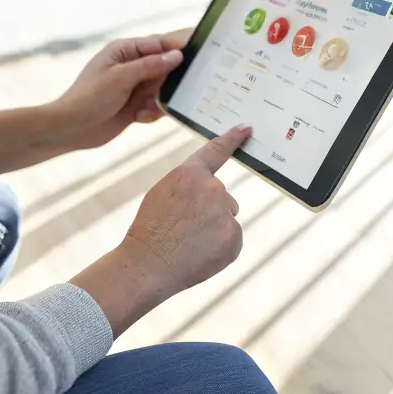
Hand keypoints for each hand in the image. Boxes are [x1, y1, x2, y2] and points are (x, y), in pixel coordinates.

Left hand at [47, 29, 191, 152]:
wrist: (71, 129)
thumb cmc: (89, 97)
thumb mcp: (120, 78)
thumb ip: (150, 65)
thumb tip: (177, 55)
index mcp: (125, 50)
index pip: (160, 43)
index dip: (180, 47)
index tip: (202, 52)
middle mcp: (132, 65)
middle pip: (165, 66)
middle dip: (171, 79)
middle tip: (179, 87)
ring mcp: (135, 85)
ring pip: (164, 87)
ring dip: (159, 99)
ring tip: (145, 108)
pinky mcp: (136, 104)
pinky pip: (157, 104)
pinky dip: (152, 111)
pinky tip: (139, 118)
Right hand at [120, 123, 251, 294]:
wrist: (147, 265)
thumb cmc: (150, 231)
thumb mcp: (163, 194)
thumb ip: (190, 186)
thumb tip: (216, 195)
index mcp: (189, 173)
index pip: (216, 150)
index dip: (232, 138)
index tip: (246, 128)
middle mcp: (212, 188)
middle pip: (222, 196)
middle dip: (210, 210)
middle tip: (185, 229)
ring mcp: (224, 212)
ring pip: (226, 217)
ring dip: (215, 228)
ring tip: (189, 243)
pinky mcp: (234, 236)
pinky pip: (232, 238)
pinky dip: (221, 247)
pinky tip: (200, 254)